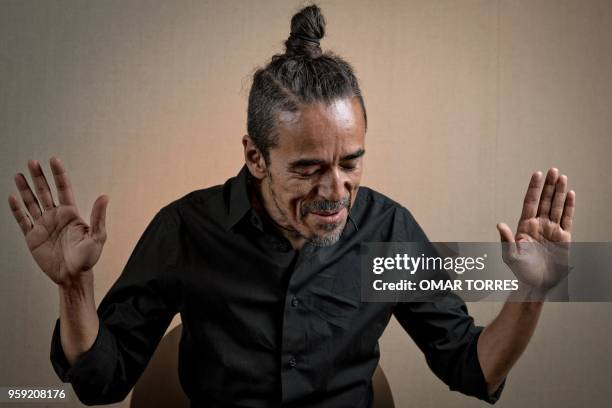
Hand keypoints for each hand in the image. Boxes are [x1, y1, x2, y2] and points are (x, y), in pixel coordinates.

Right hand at [8, 157, 108, 285]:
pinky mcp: (32, 236)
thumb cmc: (88, 258)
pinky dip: (17, 209)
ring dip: (25, 189)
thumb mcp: (98, 236)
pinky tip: (12, 197)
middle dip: (38, 177)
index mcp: (71, 214)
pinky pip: (23, 220)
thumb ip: (98, 216)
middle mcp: (56, 216)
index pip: (63, 189)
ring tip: (19, 175)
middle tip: (32, 162)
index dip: (58, 174)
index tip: (54, 160)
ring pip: (31, 202)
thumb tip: (104, 197)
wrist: (73, 276)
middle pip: (44, 192)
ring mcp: (43, 225)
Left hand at [497, 168, 575, 290]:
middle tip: (553, 170)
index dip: (534, 188)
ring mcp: (551, 230)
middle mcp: (538, 225)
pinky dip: (569, 206)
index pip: (530, 202)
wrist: (537, 285)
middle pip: (544, 200)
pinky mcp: (563, 237)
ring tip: (562, 176)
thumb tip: (500, 225)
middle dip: (548, 185)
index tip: (537, 173)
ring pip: (556, 206)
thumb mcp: (510, 256)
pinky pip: (567, 218)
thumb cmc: (521, 272)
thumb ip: (506, 241)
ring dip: (559, 192)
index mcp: (524, 226)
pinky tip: (571, 194)